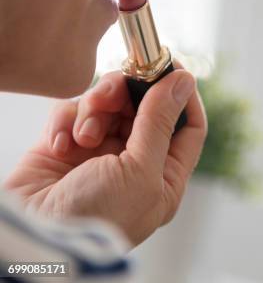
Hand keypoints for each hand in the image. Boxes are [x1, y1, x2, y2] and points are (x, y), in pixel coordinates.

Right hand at [3, 65, 206, 246]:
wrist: (33, 237)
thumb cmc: (97, 216)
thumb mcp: (140, 170)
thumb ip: (160, 122)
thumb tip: (184, 80)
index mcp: (165, 175)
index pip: (188, 126)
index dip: (182, 95)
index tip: (171, 65)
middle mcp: (136, 161)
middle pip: (146, 107)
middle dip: (131, 93)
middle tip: (120, 84)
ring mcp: (100, 152)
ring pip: (109, 104)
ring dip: (97, 109)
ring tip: (85, 133)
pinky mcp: (65, 145)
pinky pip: (73, 113)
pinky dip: (67, 122)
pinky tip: (60, 145)